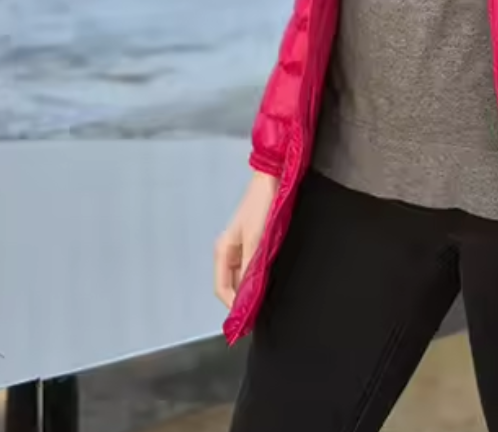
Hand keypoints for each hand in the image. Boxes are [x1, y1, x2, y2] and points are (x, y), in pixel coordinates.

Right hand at [214, 171, 278, 308]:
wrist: (275, 176)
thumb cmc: (262, 205)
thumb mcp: (256, 239)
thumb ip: (250, 269)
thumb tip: (248, 297)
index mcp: (223, 250)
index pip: (222, 289)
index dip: (234, 306)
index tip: (248, 319)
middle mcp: (230, 250)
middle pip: (233, 285)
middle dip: (244, 298)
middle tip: (261, 310)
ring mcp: (244, 246)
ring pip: (245, 276)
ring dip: (254, 286)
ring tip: (268, 296)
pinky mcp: (257, 240)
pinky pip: (255, 266)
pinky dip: (261, 274)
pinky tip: (272, 278)